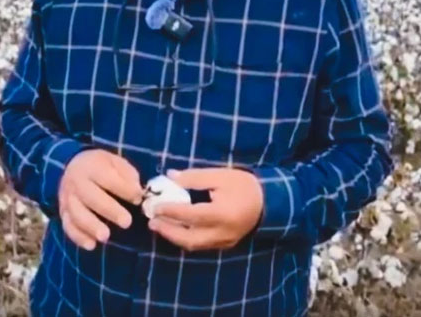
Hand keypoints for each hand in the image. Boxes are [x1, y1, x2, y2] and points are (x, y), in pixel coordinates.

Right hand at [58, 149, 142, 250]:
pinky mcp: (63, 212)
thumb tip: (136, 191)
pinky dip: (78, 237)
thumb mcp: (115, 162)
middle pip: (90, 197)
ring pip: (76, 214)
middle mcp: (76, 182)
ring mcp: (67, 198)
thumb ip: (127, 174)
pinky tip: (91, 245)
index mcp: (91, 166)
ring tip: (105, 237)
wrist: (73, 167)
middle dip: (109, 210)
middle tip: (127, 222)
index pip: (107, 177)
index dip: (123, 188)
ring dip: (90, 226)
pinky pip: (68, 226)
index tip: (138, 198)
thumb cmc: (101, 167)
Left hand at [147, 168, 263, 251]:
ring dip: (174, 236)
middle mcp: (222, 233)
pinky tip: (175, 229)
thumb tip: (170, 176)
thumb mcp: (221, 175)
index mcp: (222, 214)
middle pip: (189, 238)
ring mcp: (224, 242)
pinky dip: (186, 238)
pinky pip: (201, 245)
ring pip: (193, 245)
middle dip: (167, 231)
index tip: (155, 205)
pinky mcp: (224, 245)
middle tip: (152, 221)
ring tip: (159, 225)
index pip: (190, 215)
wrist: (269, 202)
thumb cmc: (244, 186)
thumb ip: (195, 177)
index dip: (170, 211)